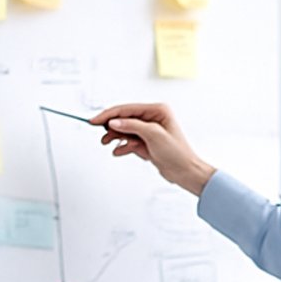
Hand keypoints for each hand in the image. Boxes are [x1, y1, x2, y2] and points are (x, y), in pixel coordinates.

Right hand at [89, 103, 216, 194]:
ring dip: (116, 137)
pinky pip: (130, 141)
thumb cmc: (177, 153)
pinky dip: (123, 146)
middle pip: (125, 119)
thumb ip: (132, 126)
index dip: (109, 114)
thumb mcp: (153, 136)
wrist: (185, 172)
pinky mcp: (147, 143)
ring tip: (107, 144)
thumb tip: (114, 122)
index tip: (95, 120)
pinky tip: (118, 151)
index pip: (127, 109)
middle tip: (101, 135)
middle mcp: (153, 118)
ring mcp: (150, 131)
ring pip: (126, 131)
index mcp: (157, 110)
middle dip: (112, 127)